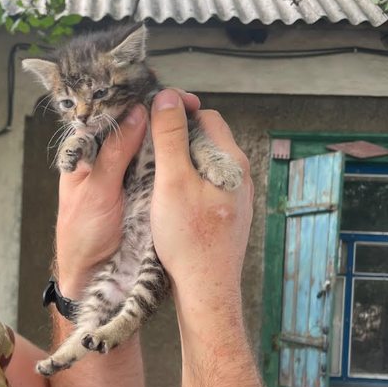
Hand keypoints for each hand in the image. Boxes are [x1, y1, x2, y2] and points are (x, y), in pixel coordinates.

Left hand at [55, 94, 200, 297]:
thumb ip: (114, 153)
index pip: (108, 115)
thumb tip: (136, 114)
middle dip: (157, 110)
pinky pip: (160, 166)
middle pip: (133, 124)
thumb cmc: (82, 234)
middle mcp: (108, 158)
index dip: (131, 97)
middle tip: (184, 98)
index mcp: (85, 153)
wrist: (94, 273)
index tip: (154, 84)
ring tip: (192, 112)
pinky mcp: (146, 190)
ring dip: (169, 128)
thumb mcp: (96, 191)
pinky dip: (174, 154)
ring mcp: (129, 174)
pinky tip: (190, 140)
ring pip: (150, 143)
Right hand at [150, 89, 252, 328]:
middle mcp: (239, 176)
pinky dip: (185, 187)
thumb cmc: (190, 240)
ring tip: (154, 178)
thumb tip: (167, 97)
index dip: (177, 114)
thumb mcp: (172, 182)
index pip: (205, 116)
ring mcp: (234, 198)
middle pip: (205, 140)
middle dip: (177, 140)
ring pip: (203, 166)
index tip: (152, 120)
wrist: (206, 289)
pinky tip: (168, 202)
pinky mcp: (226, 216)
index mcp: (231, 161)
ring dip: (179, 165)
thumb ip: (169, 137)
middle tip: (148, 152)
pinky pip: (204, 188)